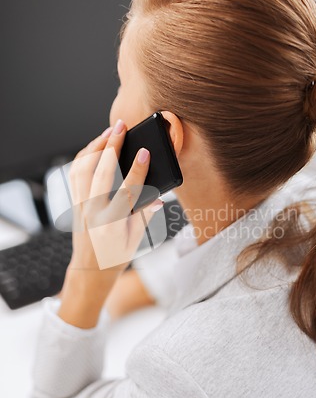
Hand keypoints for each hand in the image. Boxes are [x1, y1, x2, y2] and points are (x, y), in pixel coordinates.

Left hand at [57, 119, 162, 327]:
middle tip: (121, 126)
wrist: (89, 271)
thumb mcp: (135, 241)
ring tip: (108, 132)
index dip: (137, 170)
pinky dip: (83, 156)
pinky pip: (74, 173)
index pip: (126, 192)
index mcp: (111, 224)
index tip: (145, 153)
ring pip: (82, 168)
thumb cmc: (114, 258)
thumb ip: (145, 216)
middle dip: (111, 146)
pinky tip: (94, 147)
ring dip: (95, 146)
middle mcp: (93, 212)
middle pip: (99, 172)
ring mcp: (80, 206)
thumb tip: (158, 197)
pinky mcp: (74, 202)